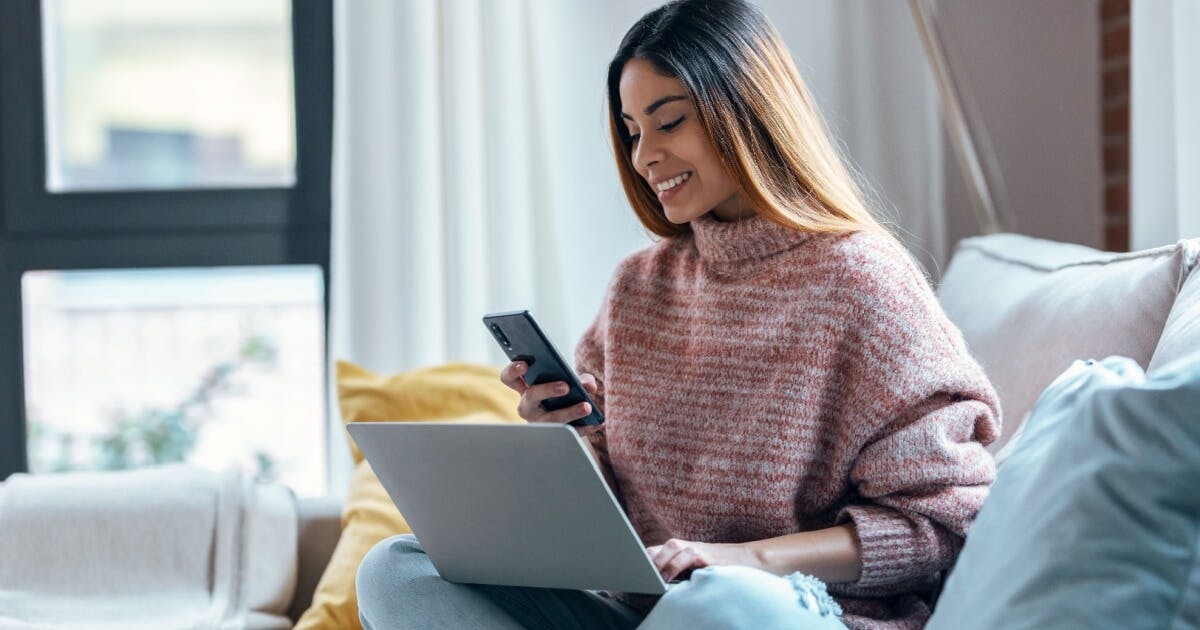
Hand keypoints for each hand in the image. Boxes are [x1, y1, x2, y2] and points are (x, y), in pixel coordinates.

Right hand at [499, 361, 601, 435]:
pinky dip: (586, 427)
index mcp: (526, 388)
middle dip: (546, 390)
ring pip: (551, 419)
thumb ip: (580, 379)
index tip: (525, 364)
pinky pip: (570, 432)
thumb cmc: (565, 394)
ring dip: (570, 412)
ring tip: (587, 406)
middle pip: (530, 396)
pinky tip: (597, 423)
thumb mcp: (572, 382)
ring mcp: (539, 423)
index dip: (513, 370)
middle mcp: (527, 406)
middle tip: (565, 386)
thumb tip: (588, 386)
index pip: (509, 377)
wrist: (570, 420)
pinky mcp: (554, 437)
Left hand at [646, 538, 761, 582]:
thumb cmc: (720, 568)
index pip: (657, 549)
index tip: (631, 568)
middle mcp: (688, 546)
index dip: (644, 557)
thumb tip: (658, 585)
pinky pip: (689, 555)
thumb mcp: (696, 570)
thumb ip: (679, 572)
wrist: (748, 560)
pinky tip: (669, 575)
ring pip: (673, 546)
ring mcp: (698, 548)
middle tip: (637, 571)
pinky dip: (677, 564)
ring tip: (652, 575)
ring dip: (660, 560)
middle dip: (648, 556)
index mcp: (683, 550)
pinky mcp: (708, 554)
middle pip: (662, 545)